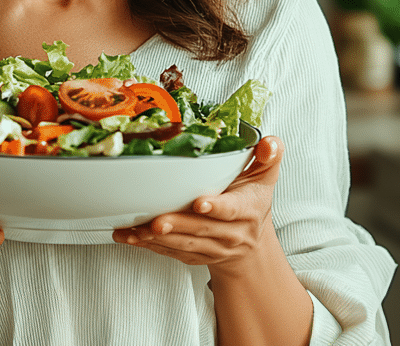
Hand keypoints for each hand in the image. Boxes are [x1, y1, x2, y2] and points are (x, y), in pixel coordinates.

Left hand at [112, 135, 282, 272]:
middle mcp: (231, 232)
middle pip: (202, 230)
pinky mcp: (195, 256)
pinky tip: (130, 237)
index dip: (216, 207)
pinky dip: (149, 246)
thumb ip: (269, 157)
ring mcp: (212, 247)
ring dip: (158, 239)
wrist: (250, 243)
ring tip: (135, 231)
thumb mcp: (265, 176)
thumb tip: (268, 143)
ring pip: (184, 244)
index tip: (199, 203)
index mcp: (247, 209)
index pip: (232, 209)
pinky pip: (171, 253)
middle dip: (178, 225)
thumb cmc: (252, 202)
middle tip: (157, 221)